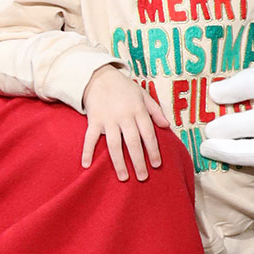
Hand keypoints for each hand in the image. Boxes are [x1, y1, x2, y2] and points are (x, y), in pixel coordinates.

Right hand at [81, 62, 174, 181]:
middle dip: (138, 161)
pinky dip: (87, 151)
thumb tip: (166, 126)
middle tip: (142, 177)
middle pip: (132, 143)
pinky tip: (86, 165)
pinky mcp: (94, 120)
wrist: (99, 76)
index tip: (156, 164)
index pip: (148, 134)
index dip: (153, 150)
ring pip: (114, 144)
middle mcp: (124, 117)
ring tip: (123, 177)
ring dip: (119, 162)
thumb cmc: (124, 87)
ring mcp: (108, 119)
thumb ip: (155, 110)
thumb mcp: (143, 94)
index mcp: (138, 111)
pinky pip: (90, 138)